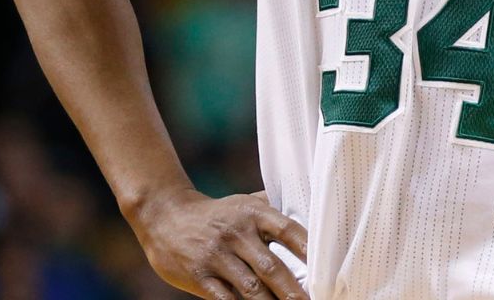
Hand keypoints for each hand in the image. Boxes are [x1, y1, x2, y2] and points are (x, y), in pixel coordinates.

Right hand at [125, 186, 308, 299]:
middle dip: (294, 289)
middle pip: (272, 266)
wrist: (165, 215)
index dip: (309, 249)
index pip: (289, 231)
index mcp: (254, 213)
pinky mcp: (200, 275)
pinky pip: (224, 298)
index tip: (327, 266)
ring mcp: (217, 256)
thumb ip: (274, 209)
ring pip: (250, 287)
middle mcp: (237, 233)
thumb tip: (313, 210)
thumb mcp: (245, 202)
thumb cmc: (217, 213)